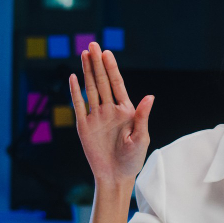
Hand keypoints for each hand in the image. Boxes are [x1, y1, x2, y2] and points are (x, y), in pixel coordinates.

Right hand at [68, 42, 153, 183]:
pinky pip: (78, 106)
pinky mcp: (84, 126)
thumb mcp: (141, 138)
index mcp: (126, 111)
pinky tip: (73, 77)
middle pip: (102, 82)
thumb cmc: (133, 160)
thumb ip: (142, 117)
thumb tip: (150, 96)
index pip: (117, 85)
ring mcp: (96, 117)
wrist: (116, 177)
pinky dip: (75, 92)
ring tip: (84, 54)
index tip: (106, 53)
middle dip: (98, 64)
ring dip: (87, 72)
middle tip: (93, 45)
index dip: (111, 68)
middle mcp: (110, 110)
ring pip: (91, 89)